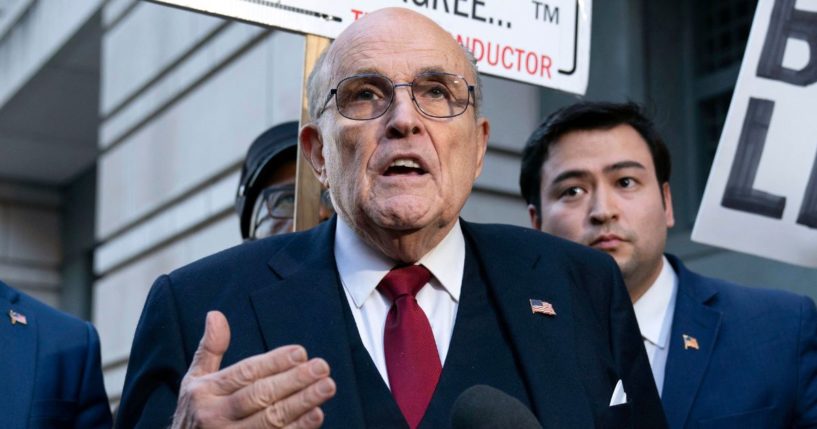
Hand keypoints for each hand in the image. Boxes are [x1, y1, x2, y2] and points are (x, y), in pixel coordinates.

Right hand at [172, 311, 335, 427]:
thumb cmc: (194, 416)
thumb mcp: (194, 382)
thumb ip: (209, 350)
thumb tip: (216, 315)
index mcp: (204, 392)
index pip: (244, 373)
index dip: (274, 362)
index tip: (300, 352)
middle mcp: (215, 416)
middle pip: (260, 395)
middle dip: (294, 380)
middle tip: (322, 367)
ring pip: (271, 419)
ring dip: (302, 403)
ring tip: (326, 387)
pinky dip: (297, 428)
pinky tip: (316, 416)